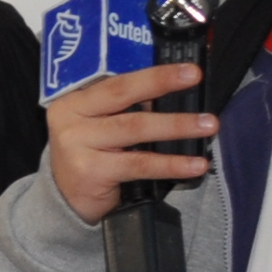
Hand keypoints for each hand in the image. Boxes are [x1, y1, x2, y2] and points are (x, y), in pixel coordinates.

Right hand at [40, 59, 214, 225]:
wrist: (64, 201)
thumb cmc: (90, 157)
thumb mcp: (98, 126)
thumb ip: (124, 110)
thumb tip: (173, 95)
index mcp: (74, 101)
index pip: (117, 82)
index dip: (154, 74)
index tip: (188, 70)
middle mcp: (70, 119)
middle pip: (122, 97)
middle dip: (162, 85)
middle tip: (194, 79)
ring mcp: (77, 146)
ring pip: (135, 128)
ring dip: (175, 126)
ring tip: (207, 126)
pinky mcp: (90, 172)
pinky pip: (139, 164)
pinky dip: (170, 164)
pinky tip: (194, 165)